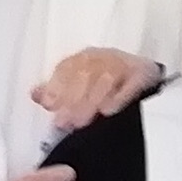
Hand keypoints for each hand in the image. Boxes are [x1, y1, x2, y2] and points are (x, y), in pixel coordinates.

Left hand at [33, 47, 159, 131]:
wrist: (147, 79)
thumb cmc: (105, 84)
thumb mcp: (78, 86)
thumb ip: (56, 92)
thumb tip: (34, 94)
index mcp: (84, 58)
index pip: (67, 68)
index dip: (57, 87)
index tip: (51, 107)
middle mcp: (103, 57)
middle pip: (84, 74)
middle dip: (73, 100)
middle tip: (66, 123)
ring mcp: (124, 64)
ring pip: (104, 79)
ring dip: (91, 101)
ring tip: (82, 123)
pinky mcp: (144, 74)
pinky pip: (131, 83)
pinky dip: (119, 97)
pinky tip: (108, 112)